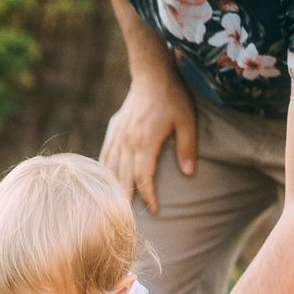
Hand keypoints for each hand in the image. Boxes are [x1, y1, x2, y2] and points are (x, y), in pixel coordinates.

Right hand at [99, 66, 196, 215]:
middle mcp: (127, 143)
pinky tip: (104, 184)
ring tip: (114, 208)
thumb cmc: (172, 97)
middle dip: (126, 201)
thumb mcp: (187, 121)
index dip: (148, 196)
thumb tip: (189, 174)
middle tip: (129, 220)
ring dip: (112, 190)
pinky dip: (104, 173)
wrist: (151, 74)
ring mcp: (118, 137)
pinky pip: (104, 157)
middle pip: (123, 178)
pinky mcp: (114, 132)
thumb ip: (187, 148)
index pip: (143, 177)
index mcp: (144, 142)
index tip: (154, 210)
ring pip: (110, 170)